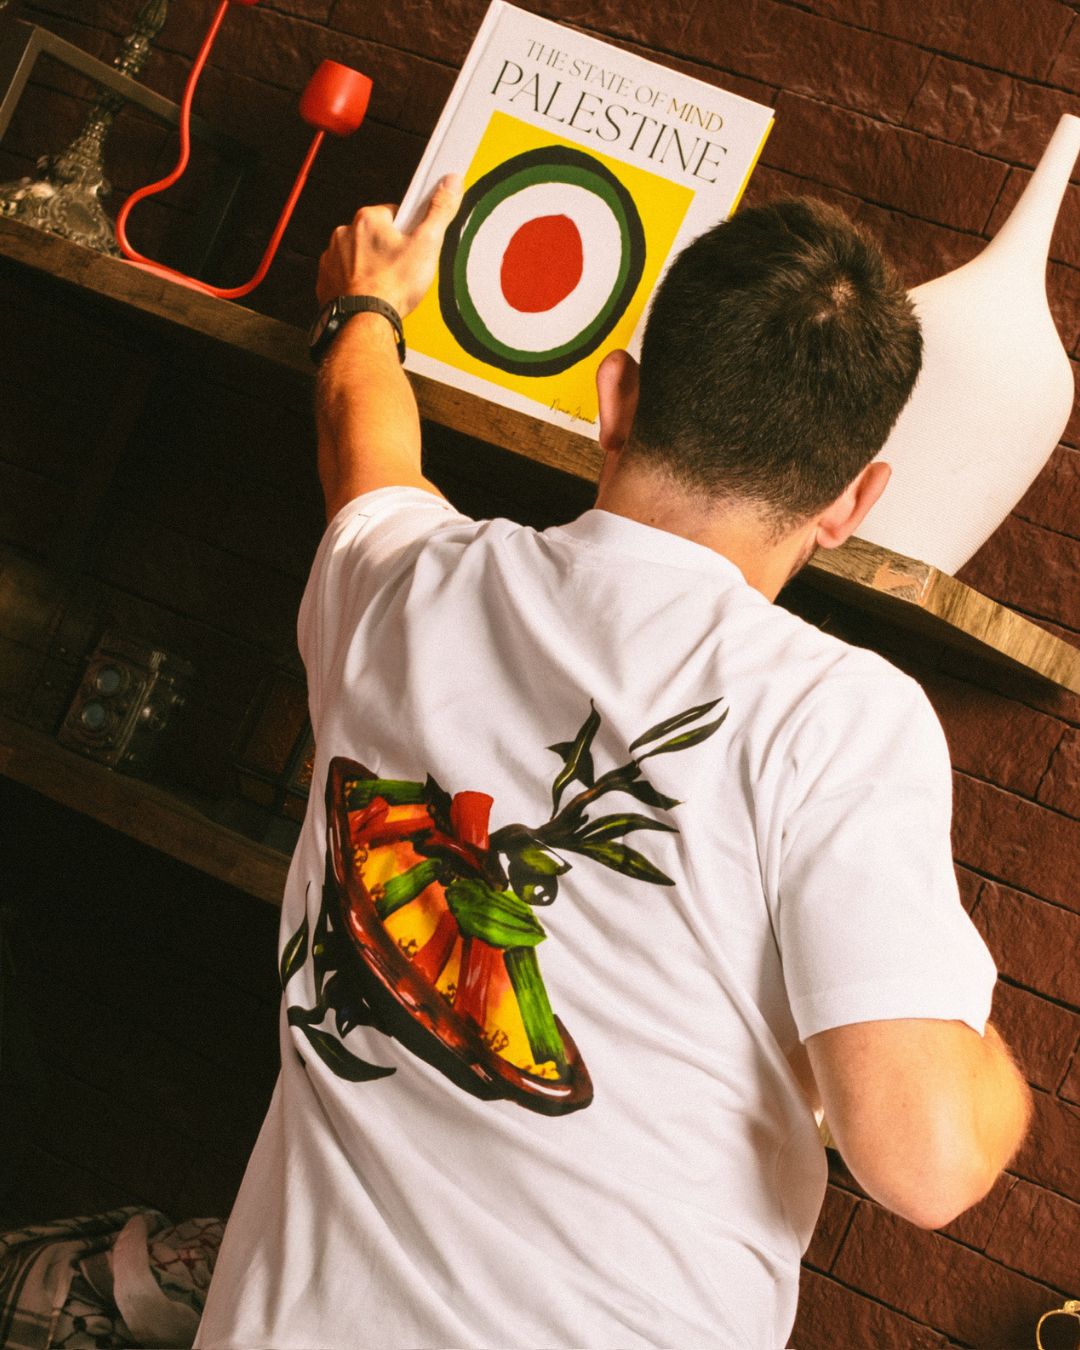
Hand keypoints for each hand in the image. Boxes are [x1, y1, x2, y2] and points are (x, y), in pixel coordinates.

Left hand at [316, 173, 462, 314]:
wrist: (364, 321)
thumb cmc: (392, 286)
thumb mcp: (426, 244)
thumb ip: (439, 211)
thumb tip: (450, 183)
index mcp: (368, 218)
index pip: (393, 214)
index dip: (407, 232)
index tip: (412, 247)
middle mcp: (345, 233)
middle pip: (374, 235)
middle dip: (387, 249)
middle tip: (401, 270)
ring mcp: (333, 257)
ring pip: (358, 254)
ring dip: (371, 266)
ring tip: (386, 284)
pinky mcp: (326, 279)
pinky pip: (343, 275)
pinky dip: (355, 282)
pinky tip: (370, 293)